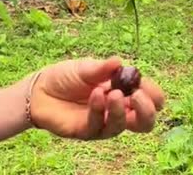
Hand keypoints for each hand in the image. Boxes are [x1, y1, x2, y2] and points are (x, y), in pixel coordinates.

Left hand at [28, 57, 164, 139]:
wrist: (39, 90)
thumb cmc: (66, 77)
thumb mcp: (86, 67)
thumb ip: (103, 68)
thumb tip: (119, 62)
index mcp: (125, 92)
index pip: (150, 99)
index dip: (153, 95)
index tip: (145, 86)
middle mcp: (118, 110)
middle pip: (145, 121)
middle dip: (147, 111)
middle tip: (137, 96)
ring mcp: (104, 123)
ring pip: (124, 126)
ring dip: (120, 109)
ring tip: (112, 93)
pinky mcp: (88, 131)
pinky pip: (100, 125)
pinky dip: (100, 109)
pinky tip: (96, 94)